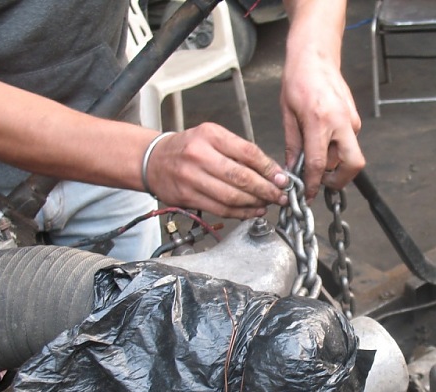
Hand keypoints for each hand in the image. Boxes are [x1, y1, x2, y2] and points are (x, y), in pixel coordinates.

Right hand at [145, 123, 288, 218]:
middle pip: (242, 177)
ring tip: (268, 204)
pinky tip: (253, 211)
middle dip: (266, 189)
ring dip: (255, 203)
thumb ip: (240, 152)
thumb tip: (271, 171)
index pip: (248, 153)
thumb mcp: (212, 137)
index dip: (269, 169)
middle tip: (281, 195)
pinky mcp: (188, 197)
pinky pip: (221, 209)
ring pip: (232, 196)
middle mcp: (200, 155)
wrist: (153, 160)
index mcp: (210, 135)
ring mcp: (192, 178)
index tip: (283, 179)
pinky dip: (241, 213)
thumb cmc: (188, 148)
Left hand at [280, 33, 364, 198]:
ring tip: (315, 156)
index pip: (319, 164)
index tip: (308, 195)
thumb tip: (293, 169)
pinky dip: (336, 149)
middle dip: (339, 181)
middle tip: (322, 182)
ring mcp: (352, 120)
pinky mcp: (355, 118)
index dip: (314, 184)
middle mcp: (341, 122)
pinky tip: (321, 141)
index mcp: (320, 121)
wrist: (316, 54)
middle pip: (352, 165)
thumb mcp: (287, 113)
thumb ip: (293, 144)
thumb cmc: (299, 77)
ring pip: (349, 155)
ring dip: (334, 163)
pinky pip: (348, 143)